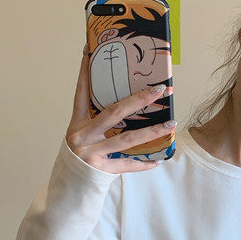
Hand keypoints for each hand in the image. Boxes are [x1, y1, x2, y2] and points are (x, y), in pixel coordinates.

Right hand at [65, 44, 174, 173]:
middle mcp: (82, 135)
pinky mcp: (101, 170)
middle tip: (159, 89)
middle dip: (139, 99)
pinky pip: (127, 164)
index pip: (81, 92)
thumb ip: (98, 121)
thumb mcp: (83, 135)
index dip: (84, 72)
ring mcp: (91, 152)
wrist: (69, 187)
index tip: (89, 51)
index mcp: (77, 123)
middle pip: (114, 112)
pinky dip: (143, 163)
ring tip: (171, 123)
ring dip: (152, 131)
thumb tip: (129, 103)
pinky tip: (158, 160)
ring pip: (127, 139)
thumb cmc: (81, 157)